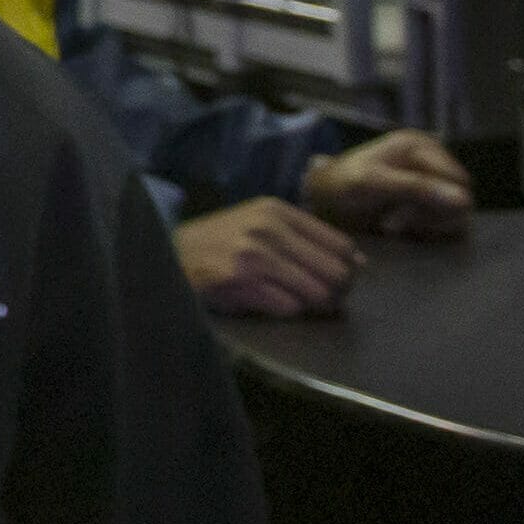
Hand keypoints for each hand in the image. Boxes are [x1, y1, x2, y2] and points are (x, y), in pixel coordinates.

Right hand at [177, 196, 361, 316]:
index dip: (347, 270)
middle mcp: (268, 228)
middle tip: (322, 301)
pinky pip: (288, 308)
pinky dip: (284, 312)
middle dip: (336, 293)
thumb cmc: (219, 243)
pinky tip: (268, 304)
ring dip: (312, 306)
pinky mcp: (241, 282)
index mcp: (277, 211)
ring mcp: (254, 255)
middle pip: (336, 273)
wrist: (165, 253)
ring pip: (317, 293)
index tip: (335, 281)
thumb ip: (305, 237)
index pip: (341, 245)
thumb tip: (358, 262)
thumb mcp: (259, 225)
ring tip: (294, 303)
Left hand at [302, 129, 475, 239]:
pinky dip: (428, 232)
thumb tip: (464, 199)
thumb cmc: (342, 186)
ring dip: (426, 226)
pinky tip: (403, 232)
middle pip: (462, 198)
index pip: (460, 182)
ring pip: (457, 214)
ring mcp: (433, 183)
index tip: (403, 215)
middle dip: (430, 216)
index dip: (439, 203)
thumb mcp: (373, 183)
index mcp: (420, 146)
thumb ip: (416, 188)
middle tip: (392, 224)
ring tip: (389, 226)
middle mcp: (432, 161)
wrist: (322, 200)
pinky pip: (449, 224)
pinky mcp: (431, 204)